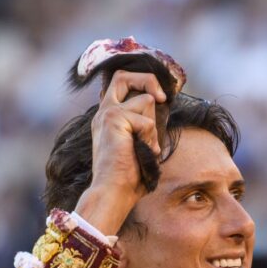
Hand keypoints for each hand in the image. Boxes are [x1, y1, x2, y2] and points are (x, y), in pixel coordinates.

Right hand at [75, 70, 166, 234]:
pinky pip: (147, 122)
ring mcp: (107, 113)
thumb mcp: (139, 144)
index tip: (159, 96)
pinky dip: (150, 140)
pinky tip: (141, 154)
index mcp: (107, 118)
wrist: (113, 191)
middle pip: (124, 75)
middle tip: (162, 98)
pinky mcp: (114, 119)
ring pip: (146, 102)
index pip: (120, 84)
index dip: (139, 81)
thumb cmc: (128, 177)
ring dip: (153, 127)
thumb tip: (159, 104)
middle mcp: (104, 112)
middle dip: (147, 80)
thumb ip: (144, 123)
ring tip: (145, 149)